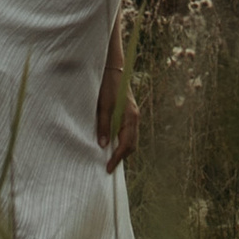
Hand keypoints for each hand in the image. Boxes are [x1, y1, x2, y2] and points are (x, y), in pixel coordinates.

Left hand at [96, 34, 138, 170]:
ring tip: (109, 158)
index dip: (117, 158)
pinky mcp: (129, 113)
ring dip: (122, 150)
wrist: (112, 69)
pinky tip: (111, 143)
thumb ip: (104, 125)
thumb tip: (103, 145)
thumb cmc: (107, 86)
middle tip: (108, 166)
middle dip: (121, 157)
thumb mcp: (103, 106)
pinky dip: (121, 141)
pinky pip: (128, 132)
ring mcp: (133, 116)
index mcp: (130, 117)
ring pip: (131, 139)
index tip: (108, 169)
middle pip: (131, 145)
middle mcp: (134, 118)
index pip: (126, 144)